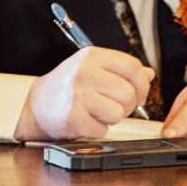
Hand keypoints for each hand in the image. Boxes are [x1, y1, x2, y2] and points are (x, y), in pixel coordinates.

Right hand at [15, 47, 153, 141]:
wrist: (37, 104)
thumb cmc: (69, 85)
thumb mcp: (93, 68)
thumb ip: (121, 69)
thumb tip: (149, 74)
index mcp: (93, 56)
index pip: (132, 66)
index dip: (142, 84)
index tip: (140, 94)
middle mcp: (85, 72)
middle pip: (128, 92)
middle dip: (128, 105)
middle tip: (117, 107)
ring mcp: (77, 95)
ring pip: (118, 113)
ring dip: (113, 118)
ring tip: (99, 113)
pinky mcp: (72, 118)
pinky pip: (102, 130)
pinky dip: (98, 130)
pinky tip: (87, 121)